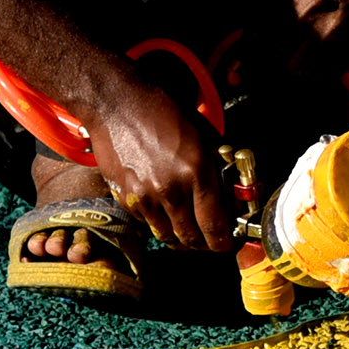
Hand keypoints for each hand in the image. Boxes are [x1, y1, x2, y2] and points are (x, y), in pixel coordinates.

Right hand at [76, 60, 236, 252]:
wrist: (119, 104)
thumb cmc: (165, 112)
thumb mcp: (203, 134)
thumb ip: (218, 166)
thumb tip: (230, 195)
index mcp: (196, 171)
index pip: (214, 224)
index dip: (222, 240)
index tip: (226, 243)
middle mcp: (171, 189)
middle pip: (190, 237)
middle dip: (202, 244)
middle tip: (209, 242)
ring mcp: (145, 197)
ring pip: (166, 235)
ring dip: (179, 238)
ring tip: (187, 234)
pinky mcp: (125, 198)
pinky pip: (146, 223)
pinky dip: (157, 222)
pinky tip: (163, 211)